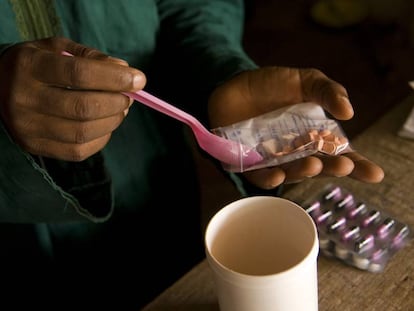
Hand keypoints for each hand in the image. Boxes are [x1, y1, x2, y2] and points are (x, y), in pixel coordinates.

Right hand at [0, 37, 145, 160]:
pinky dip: (102, 138)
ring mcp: (27, 127)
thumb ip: (91, 57)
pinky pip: (79, 150)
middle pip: (83, 107)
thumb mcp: (58, 49)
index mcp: (29, 66)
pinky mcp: (35, 146)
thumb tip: (124, 70)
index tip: (139, 79)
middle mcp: (24, 99)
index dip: (114, 78)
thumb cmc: (38, 65)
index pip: (78, 74)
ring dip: (113, 121)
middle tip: (129, 96)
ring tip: (120, 109)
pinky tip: (105, 124)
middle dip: (117, 102)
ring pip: (83, 132)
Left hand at [208, 66, 383, 187]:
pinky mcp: (249, 163)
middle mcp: (296, 151)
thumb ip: (327, 91)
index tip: (375, 174)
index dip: (357, 165)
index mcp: (314, 135)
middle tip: (344, 165)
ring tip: (314, 164)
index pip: (339, 153)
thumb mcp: (305, 80)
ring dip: (304, 172)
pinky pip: (260, 176)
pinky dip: (269, 178)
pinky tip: (278, 175)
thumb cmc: (271, 84)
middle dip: (332, 169)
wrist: (233, 83)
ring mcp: (273, 158)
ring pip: (292, 173)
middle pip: (318, 167)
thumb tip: (349, 111)